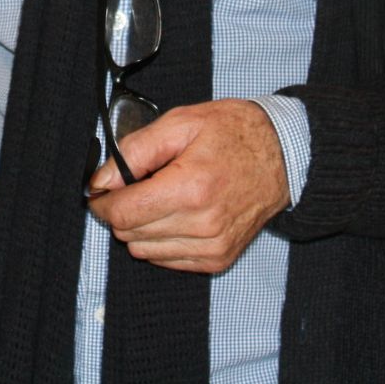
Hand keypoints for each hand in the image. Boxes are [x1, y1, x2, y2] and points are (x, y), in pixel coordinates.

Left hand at [85, 97, 290, 273]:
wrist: (283, 155)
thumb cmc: (233, 134)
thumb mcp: (180, 123)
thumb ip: (134, 151)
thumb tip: (101, 181)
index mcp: (191, 187)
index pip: (124, 214)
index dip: (103, 203)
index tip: (101, 191)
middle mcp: (203, 224)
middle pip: (131, 235)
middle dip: (123, 210)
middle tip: (137, 185)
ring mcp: (213, 246)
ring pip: (145, 251)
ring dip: (142, 227)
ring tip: (162, 197)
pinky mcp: (219, 258)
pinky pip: (168, 260)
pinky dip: (162, 239)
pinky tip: (176, 213)